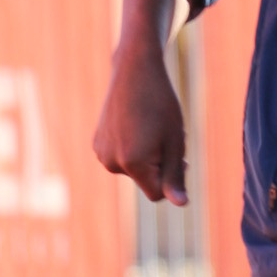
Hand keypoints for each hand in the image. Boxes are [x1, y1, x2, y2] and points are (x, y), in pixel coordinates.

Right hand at [93, 0, 188, 204]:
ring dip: (146, 157)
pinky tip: (135, 124)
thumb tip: (179, 204)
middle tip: (164, 136)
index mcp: (132, 163)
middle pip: (145, 181)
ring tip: (149, 127)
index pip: (157, 194)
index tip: (178, 155)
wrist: (135, 71)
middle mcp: (111, 162)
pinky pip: (122, 158)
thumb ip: (175, 175)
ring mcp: (101, 153)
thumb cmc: (161, 105)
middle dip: (158, 166)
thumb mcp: (175, 141)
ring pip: (134, 170)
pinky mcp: (97, 144)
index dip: (171, 177)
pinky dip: (132, 148)